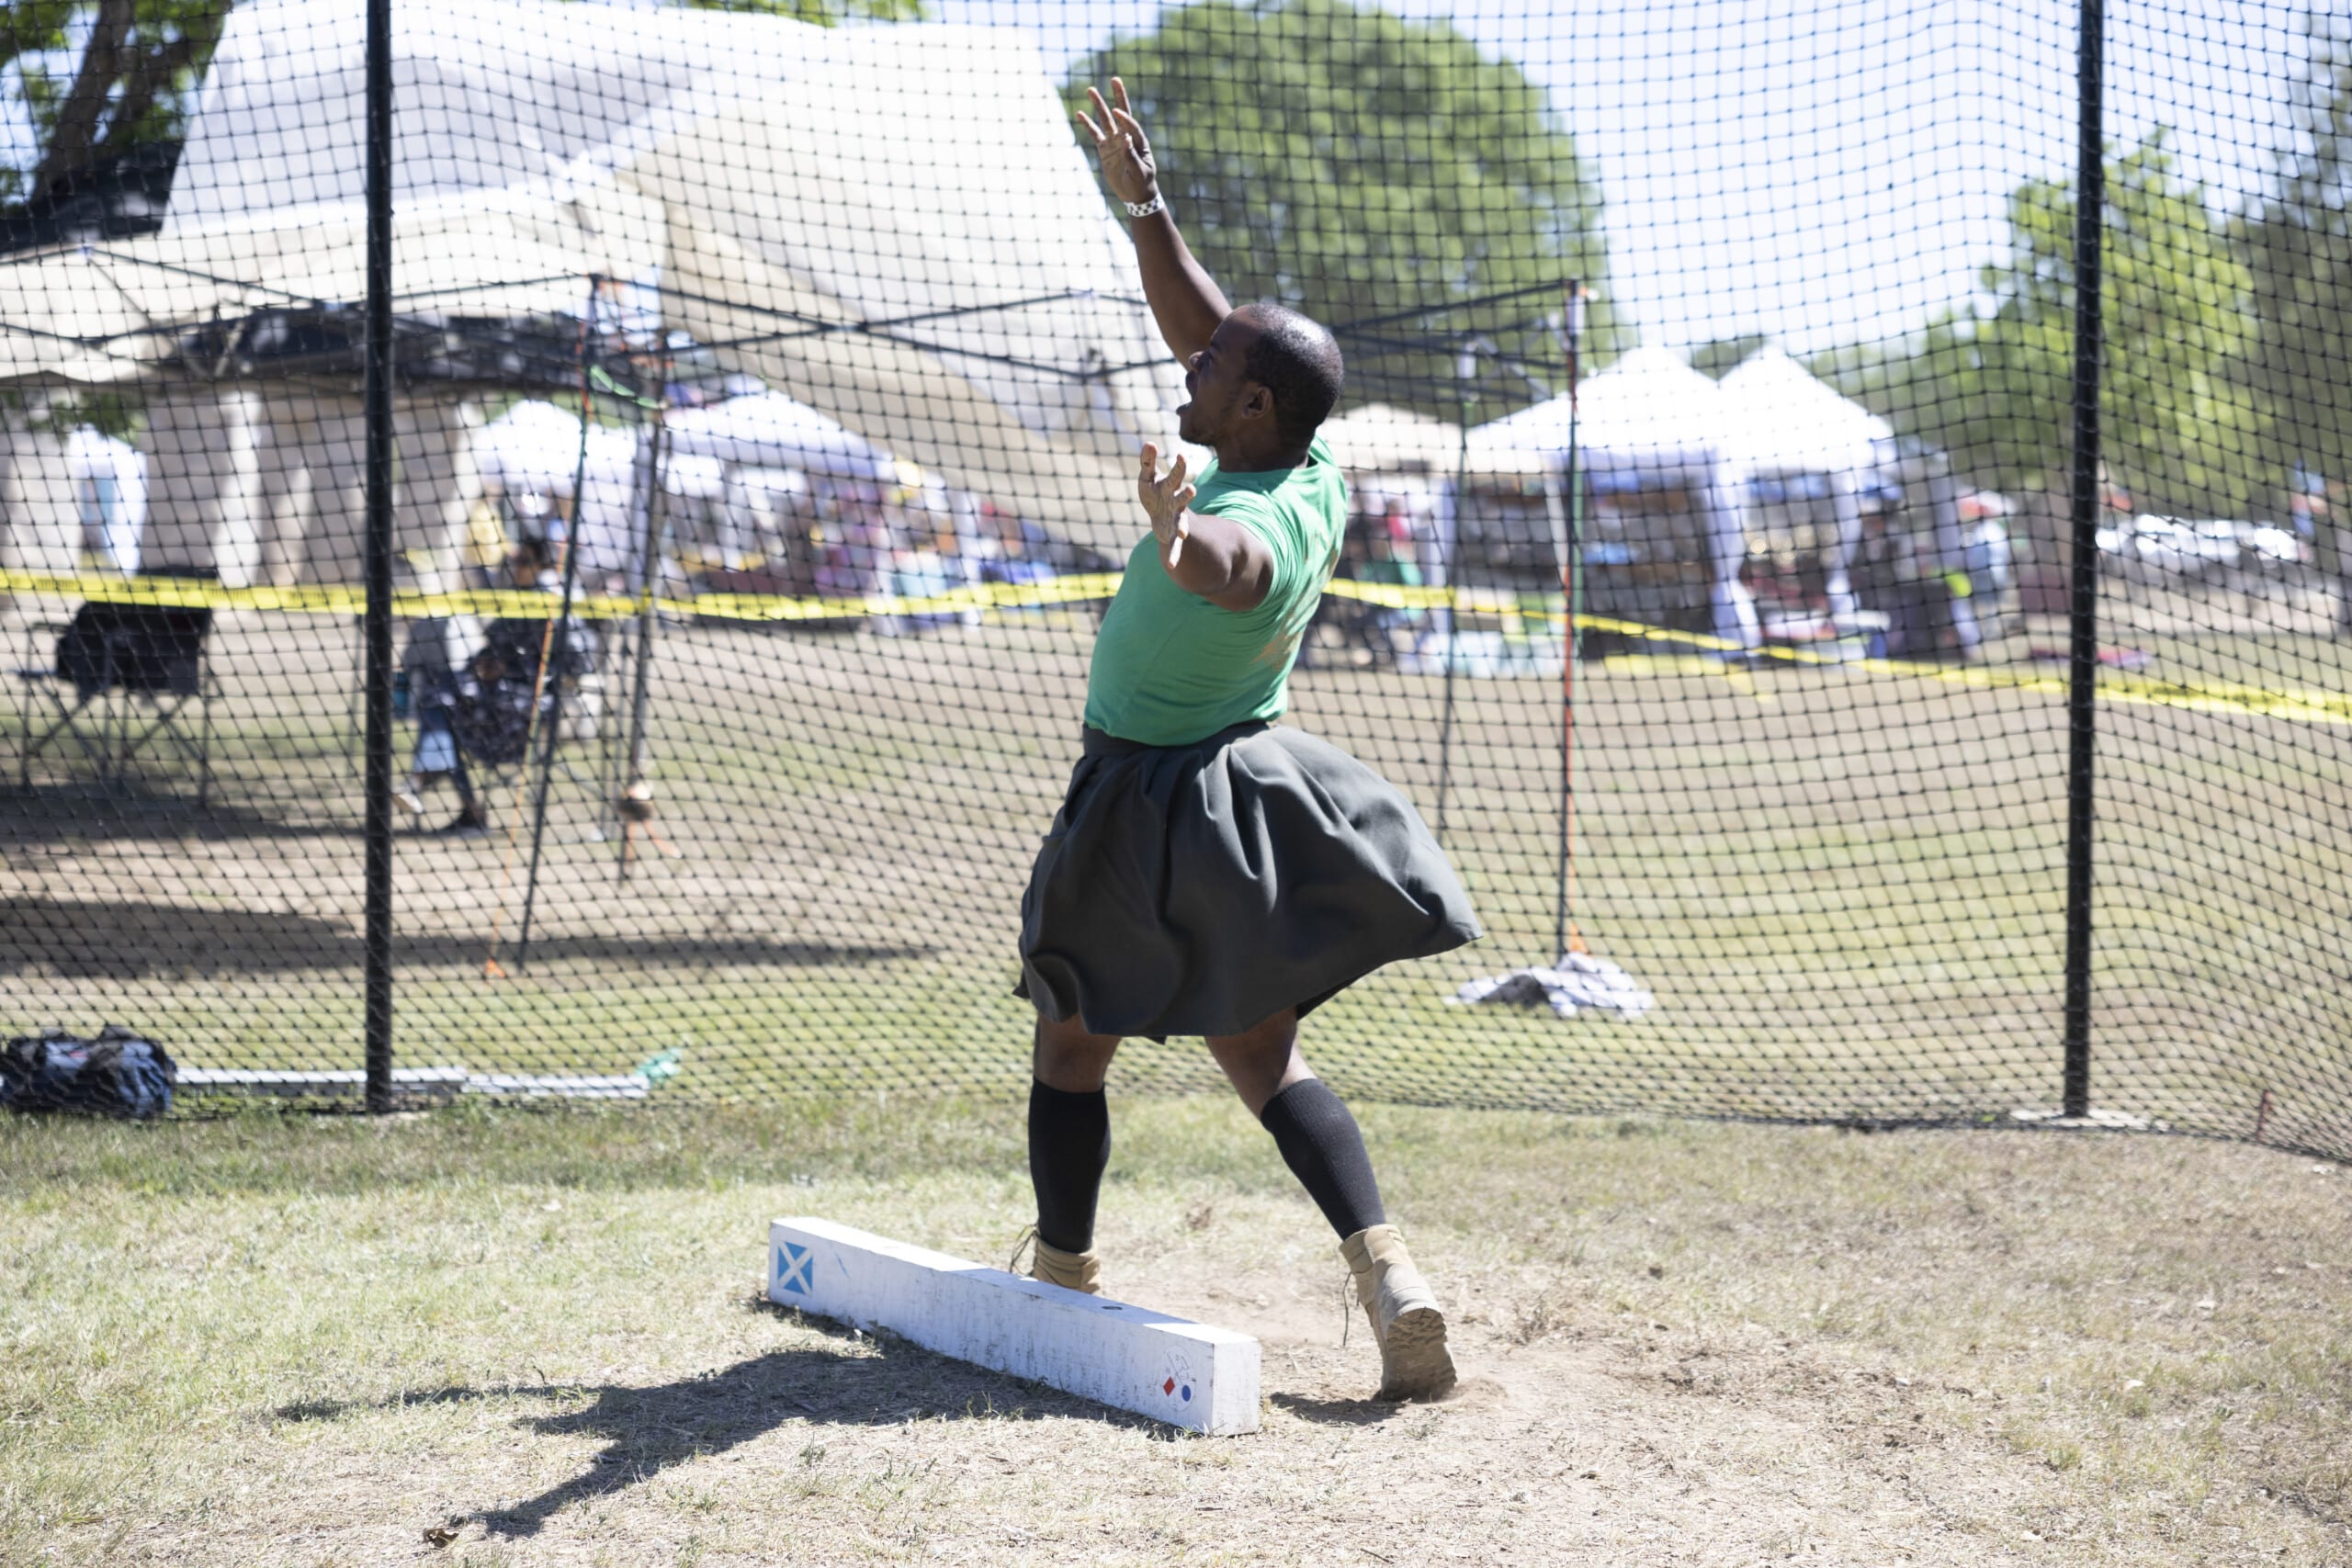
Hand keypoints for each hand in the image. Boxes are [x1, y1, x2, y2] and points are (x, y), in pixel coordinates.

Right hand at [1075, 78, 1158, 207]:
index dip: (1125, 118)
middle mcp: (1126, 136)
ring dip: (1098, 105)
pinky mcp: (1104, 148)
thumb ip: (1131, 156)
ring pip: (1105, 120)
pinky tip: (1079, 113)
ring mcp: (1114, 141)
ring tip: (1090, 90)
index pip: (1131, 125)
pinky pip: (1095, 134)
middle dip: (1118, 97)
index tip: (1117, 112)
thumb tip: (1125, 139)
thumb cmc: (1142, 183)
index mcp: (1138, 141)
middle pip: (1120, 113)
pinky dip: (1087, 124)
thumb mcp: (1139, 172)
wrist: (1135, 194)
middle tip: (1114, 79)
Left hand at [1138, 442, 1192, 565]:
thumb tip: (1149, 442)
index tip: (1179, 455)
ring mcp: (1176, 520)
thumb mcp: (1147, 477)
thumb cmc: (1155, 493)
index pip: (1176, 474)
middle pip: (1183, 497)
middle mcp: (1177, 503)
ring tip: (1183, 534)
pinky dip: (1174, 556)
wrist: (1161, 516)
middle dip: (1187, 494)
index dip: (1179, 465)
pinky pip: (1174, 547)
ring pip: (1182, 524)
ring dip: (1183, 528)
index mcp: (1171, 487)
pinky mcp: (1172, 535)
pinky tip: (1172, 567)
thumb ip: (1147, 461)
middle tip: (1191, 490)